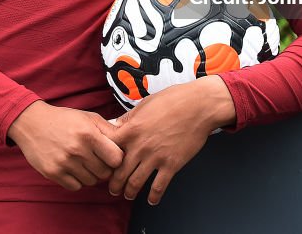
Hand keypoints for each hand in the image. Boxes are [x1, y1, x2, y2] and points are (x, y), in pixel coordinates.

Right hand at [7, 101, 123, 190]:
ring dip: (91, 175)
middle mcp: (77, 150)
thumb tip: (127, 138)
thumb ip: (108, 129)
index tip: (111, 155)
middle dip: (104, 168)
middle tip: (97, 160)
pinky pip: (76, 186)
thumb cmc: (63, 119)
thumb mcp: (87, 117)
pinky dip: (77, 180)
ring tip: (83, 162)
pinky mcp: (53, 173)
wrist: (31, 123)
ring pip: (91, 181)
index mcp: (89, 134)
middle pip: (105, 173)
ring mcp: (64, 163)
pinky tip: (73, 168)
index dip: (116, 159)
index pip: (116, 159)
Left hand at [108, 76, 234, 205]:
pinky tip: (152, 200)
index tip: (104, 164)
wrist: (198, 106)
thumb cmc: (172, 100)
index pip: (108, 150)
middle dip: (114, 184)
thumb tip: (115, 125)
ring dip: (130, 192)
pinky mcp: (171, 165)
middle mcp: (140, 146)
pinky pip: (158, 186)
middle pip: (120, 172)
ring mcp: (155, 157)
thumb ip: (128, 118)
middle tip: (113, 189)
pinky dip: (153, 196)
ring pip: (136, 183)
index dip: (103, 158)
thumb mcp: (144, 104)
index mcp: (131, 129)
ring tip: (129, 195)